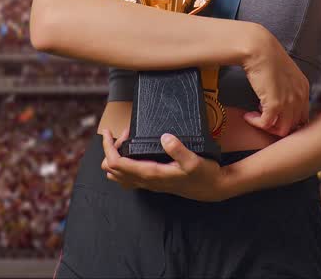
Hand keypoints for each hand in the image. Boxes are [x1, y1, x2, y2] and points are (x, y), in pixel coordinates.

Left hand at [100, 127, 229, 201]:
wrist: (212, 188)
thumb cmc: (203, 175)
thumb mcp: (194, 160)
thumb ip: (178, 150)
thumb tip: (165, 137)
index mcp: (151, 174)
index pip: (117, 163)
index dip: (109, 148)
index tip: (109, 132)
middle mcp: (146, 181)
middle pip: (112, 169)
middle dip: (112, 150)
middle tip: (125, 133)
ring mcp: (148, 184)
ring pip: (118, 175)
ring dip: (117, 157)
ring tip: (128, 140)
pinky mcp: (152, 182)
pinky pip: (128, 177)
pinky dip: (123, 164)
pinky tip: (134, 152)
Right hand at [240, 23, 310, 136]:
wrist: (259, 48)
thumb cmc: (267, 57)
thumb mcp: (284, 74)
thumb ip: (287, 88)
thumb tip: (277, 102)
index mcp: (303, 88)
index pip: (303, 116)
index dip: (287, 119)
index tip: (274, 114)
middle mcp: (300, 96)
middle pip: (294, 125)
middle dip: (278, 125)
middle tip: (264, 117)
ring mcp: (289, 101)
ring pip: (283, 129)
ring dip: (268, 127)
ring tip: (256, 117)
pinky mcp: (275, 104)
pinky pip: (266, 124)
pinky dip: (256, 123)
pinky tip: (248, 116)